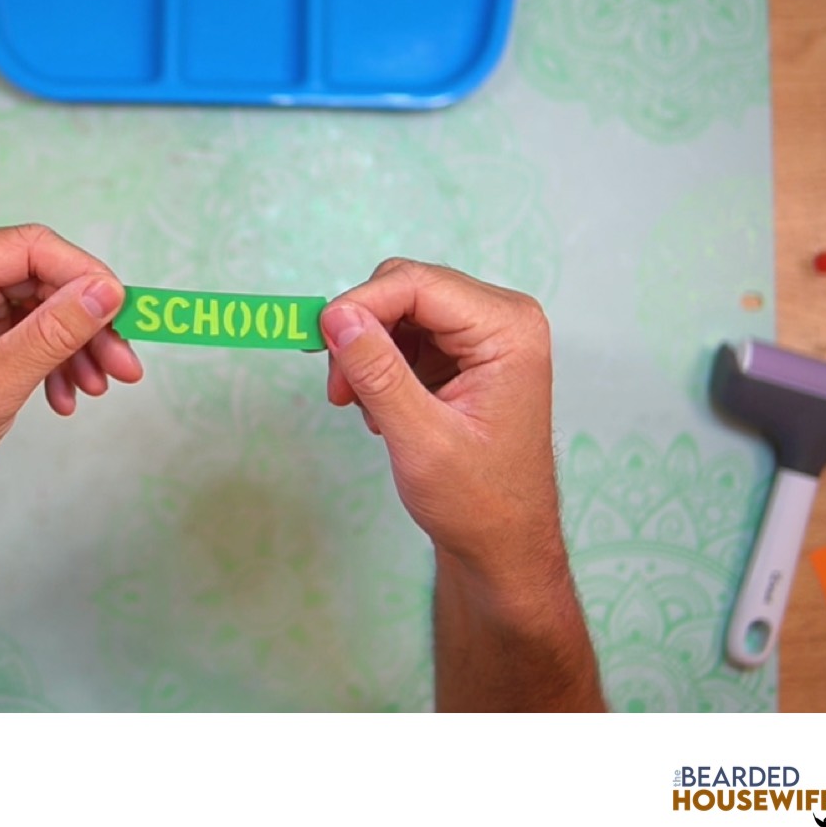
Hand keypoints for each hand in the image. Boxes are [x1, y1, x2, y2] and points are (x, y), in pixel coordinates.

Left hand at [0, 224, 142, 527]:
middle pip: (41, 275)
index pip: (32, 246)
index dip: (86, 276)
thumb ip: (56, 331)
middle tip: (123, 363)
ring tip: (98, 386)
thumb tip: (109, 291)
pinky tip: (65, 395)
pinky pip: (25, 327)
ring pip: (40, 304)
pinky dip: (51, 358)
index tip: (125, 313)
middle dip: (86, 321)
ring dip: (74, 345)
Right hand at [319, 259, 561, 593]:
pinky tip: (380, 408)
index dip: (359, 305)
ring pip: (396, 308)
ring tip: (363, 407)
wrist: (502, 542)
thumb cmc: (477, 501)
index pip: (416, 284)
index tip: (317, 341)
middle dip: (361, 331)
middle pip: (404, 288)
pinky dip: (378, 364)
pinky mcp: (462, 351)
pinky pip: (403, 333)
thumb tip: (335, 316)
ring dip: (365, 351)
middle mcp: (501, 319)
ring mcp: (482, 334)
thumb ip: (378, 372)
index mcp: (508, 330)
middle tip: (339, 389)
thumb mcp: (421, 438)